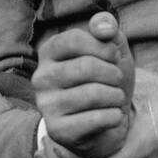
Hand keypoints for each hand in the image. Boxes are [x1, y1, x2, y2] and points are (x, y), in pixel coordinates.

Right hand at [31, 11, 134, 157]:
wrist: (105, 121)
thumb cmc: (106, 79)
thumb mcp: (111, 49)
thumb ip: (107, 29)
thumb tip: (105, 27)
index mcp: (49, 53)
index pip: (74, 39)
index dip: (103, 47)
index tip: (113, 56)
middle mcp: (41, 78)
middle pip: (86, 67)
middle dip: (113, 73)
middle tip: (116, 81)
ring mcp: (47, 105)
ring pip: (93, 94)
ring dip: (116, 96)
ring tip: (115, 98)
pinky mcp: (58, 130)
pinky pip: (97, 118)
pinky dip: (114, 116)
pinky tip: (112, 116)